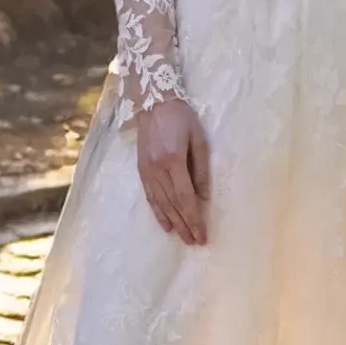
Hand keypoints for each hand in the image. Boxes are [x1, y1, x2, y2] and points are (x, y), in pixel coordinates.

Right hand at [135, 97, 210, 244]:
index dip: (194, 218)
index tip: (202, 234)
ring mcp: (146, 171)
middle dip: (185, 225)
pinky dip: (158, 213)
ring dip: (173, 223)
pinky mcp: (141, 170)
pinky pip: (150, 196)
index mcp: (173, 161)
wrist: (153, 102)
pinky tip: (165, 225)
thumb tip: (204, 197)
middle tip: (196, 242)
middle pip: (173, 205)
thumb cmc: (181, 118)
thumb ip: (201, 169)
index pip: (185, 197)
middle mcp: (157, 169)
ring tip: (183, 238)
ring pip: (160, 204)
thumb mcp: (198, 139)